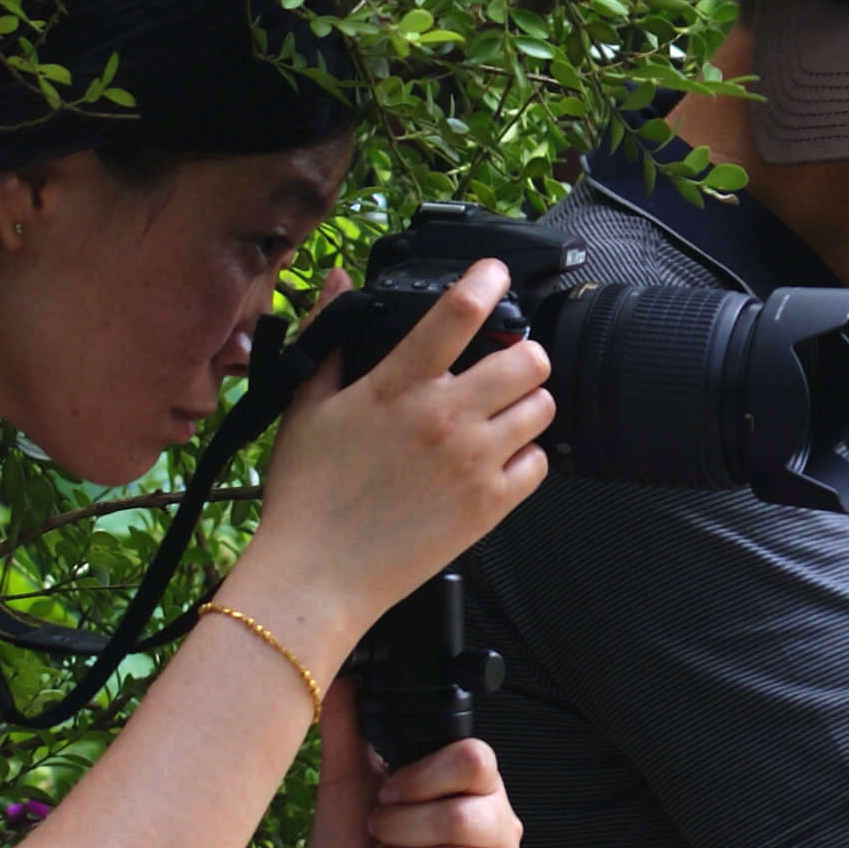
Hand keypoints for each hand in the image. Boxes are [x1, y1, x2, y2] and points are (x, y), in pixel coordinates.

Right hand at [245, 259, 555, 656]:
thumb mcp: (305, 406)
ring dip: (529, 403)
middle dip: (524, 354)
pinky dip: (527, 456)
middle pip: (528, 359)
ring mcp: (473, 462)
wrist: (317, 575)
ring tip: (502, 412)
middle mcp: (445, 417)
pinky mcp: (490, 505)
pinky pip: (539, 463)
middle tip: (506, 364)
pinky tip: (498, 457)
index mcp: (398, 386)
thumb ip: (329, 337)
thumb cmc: (306, 494)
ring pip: (542, 408)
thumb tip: (338, 282)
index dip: (487, 281)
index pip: (458, 313)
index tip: (495, 272)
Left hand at [294, 678, 522, 847]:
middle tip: (377, 836)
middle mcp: (501, 826)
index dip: (423, 777)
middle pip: (463, 816)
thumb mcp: (345, 782)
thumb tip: (344, 680)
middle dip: (399, 830)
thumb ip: (347, 729)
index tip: (387, 792)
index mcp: (476, 786)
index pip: (477, 761)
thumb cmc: (349, 847)